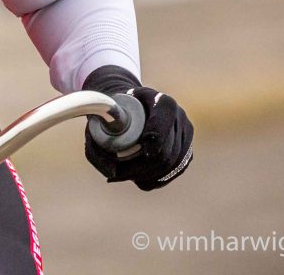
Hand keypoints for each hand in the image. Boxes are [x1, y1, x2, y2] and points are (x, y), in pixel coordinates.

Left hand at [83, 65, 193, 190]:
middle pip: (165, 154)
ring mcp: (186, 136)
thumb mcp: (105, 114)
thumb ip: (97, 138)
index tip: (130, 155)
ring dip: (145, 176)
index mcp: (164, 103)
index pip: (160, 130)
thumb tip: (108, 168)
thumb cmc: (118, 108)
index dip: (148, 147)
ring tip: (124, 176)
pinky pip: (173, 172)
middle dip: (139, 168)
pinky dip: (154, 179)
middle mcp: (180, 118)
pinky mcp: (186, 152)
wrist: (135, 103)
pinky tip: (138, 178)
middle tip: (117, 174)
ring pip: (170, 166)